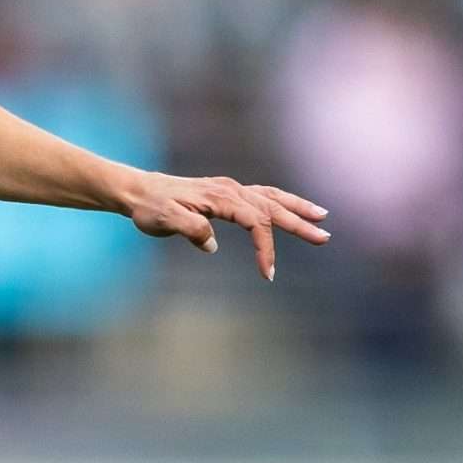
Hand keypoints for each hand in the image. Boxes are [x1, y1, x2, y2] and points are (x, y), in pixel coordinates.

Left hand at [118, 169, 329, 282]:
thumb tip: (213, 244)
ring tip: (321, 217)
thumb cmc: (151, 209)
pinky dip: (280, 202)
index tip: (268, 273)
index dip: (265, 247)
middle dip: (299, 223)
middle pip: (272, 206)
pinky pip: (261, 195)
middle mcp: (230, 189)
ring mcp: (231, 189)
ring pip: (271, 197)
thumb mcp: (163, 220)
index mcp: (220, 197)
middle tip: (324, 237)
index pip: (254, 222)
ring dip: (296, 207)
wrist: (139, 192)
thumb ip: (190, 229)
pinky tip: (291, 208)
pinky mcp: (227, 192)